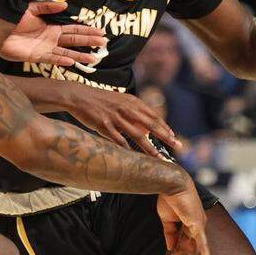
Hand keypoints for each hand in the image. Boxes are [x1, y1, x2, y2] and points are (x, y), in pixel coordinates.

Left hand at [0, 0, 106, 68]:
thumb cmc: (13, 19)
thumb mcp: (32, 9)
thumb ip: (48, 8)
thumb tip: (65, 5)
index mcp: (52, 27)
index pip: (74, 29)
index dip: (87, 30)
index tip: (100, 32)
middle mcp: (52, 39)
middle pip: (74, 40)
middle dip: (89, 41)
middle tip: (104, 43)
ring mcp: (46, 48)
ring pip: (67, 52)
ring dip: (80, 55)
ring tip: (94, 58)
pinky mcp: (37, 56)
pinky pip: (53, 58)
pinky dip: (62, 59)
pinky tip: (72, 61)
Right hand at [63, 86, 182, 155]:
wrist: (78, 96)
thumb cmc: (100, 101)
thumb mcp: (120, 102)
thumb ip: (134, 114)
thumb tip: (147, 131)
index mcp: (132, 102)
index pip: (153, 115)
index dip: (164, 126)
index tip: (173, 136)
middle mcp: (126, 109)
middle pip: (150, 124)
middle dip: (165, 136)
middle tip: (177, 145)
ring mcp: (115, 117)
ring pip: (137, 135)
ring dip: (149, 148)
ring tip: (159, 158)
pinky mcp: (104, 125)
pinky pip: (118, 139)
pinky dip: (127, 149)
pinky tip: (134, 158)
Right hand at [158, 178, 212, 254]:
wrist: (171, 184)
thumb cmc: (168, 197)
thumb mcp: (167, 220)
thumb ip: (170, 234)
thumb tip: (170, 248)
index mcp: (187, 224)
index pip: (182, 243)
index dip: (174, 254)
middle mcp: (195, 226)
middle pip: (188, 249)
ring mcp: (198, 226)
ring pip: (192, 250)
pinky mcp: (199, 226)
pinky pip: (203, 244)